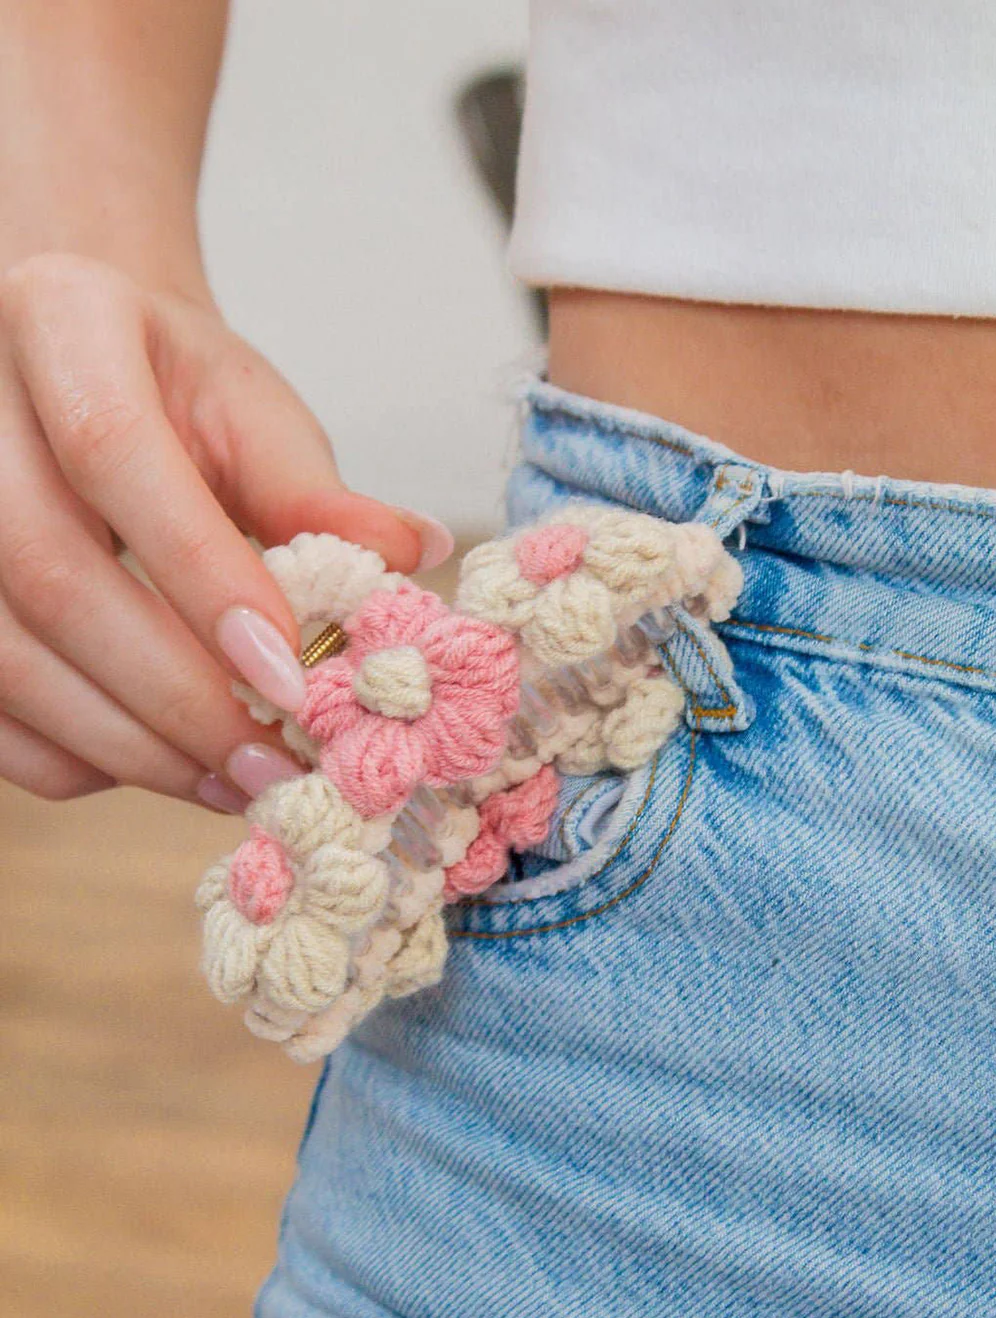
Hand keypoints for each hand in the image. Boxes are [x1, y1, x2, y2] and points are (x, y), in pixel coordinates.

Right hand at [0, 253, 452, 808]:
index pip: (112, 453)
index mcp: (62, 322)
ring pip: (4, 656)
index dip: (202, 577)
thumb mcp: (250, 412)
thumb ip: (316, 493)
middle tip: (273, 764)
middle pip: (46, 574)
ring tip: (235, 780)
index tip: (291, 676)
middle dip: (174, 694)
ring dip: (130, 746)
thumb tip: (418, 554)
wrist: (77, 381)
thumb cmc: (171, 393)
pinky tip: (164, 763)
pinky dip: (74, 759)